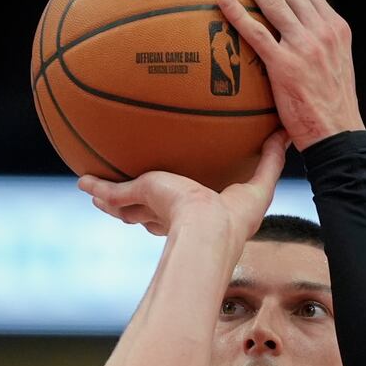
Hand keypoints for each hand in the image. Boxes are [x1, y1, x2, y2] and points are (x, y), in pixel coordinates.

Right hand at [76, 130, 288, 241]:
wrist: (207, 231)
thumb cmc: (233, 217)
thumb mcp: (258, 184)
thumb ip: (270, 160)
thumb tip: (283, 134)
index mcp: (194, 217)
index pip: (181, 212)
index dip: (175, 205)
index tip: (172, 197)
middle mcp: (170, 218)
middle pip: (147, 211)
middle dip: (136, 204)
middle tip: (125, 193)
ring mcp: (151, 212)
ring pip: (124, 205)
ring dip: (109, 197)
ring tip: (92, 189)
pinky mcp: (138, 200)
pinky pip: (112, 194)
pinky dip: (96, 188)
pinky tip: (82, 182)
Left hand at [217, 0, 363, 149]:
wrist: (338, 136)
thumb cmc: (331, 108)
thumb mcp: (334, 66)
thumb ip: (317, 45)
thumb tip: (294, 37)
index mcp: (335, 28)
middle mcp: (322, 31)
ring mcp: (305, 47)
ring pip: (273, 1)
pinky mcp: (286, 67)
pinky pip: (257, 33)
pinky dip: (238, 13)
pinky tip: (222, 0)